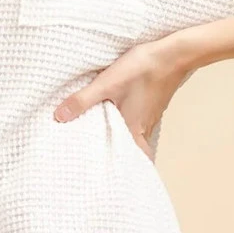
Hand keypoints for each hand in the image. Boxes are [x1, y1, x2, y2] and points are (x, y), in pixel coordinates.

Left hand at [52, 35, 195, 160]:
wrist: (174, 53)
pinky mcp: (151, 103)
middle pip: (133, 150)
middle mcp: (144, 127)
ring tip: (103, 141)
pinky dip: (127, 125)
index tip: (111, 179)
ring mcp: (150, 115)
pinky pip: (138, 121)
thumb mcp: (107, 84)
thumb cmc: (143, 70)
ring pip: (135, 135)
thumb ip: (83, 101)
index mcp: (134, 129)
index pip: (134, 161)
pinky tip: (117, 116)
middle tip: (103, 162)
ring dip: (122, 140)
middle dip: (120, 157)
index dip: (126, 171)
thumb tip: (59, 117)